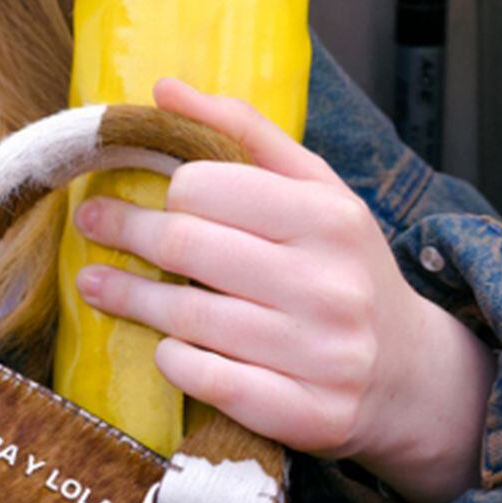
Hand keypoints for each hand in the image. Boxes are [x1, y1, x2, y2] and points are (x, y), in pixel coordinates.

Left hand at [71, 78, 495, 502]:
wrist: (410, 373)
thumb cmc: (342, 265)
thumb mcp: (315, 188)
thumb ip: (244, 131)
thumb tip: (163, 89)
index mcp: (329, 218)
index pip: (208, 186)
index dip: (171, 188)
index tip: (153, 192)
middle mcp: (328, 285)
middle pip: (187, 246)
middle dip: (127, 231)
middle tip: (91, 223)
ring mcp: (319, 355)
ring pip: (188, 317)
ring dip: (128, 296)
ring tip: (95, 283)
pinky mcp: (305, 414)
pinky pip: (209, 380)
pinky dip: (173, 360)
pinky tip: (160, 346)